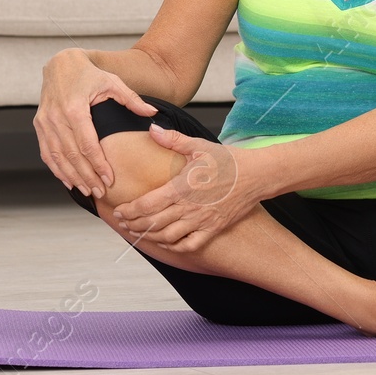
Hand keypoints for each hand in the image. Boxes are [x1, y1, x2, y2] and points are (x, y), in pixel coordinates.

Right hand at [34, 48, 155, 197]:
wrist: (61, 64)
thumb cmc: (89, 74)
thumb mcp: (112, 82)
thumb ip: (132, 100)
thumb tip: (153, 114)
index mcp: (75, 107)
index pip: (86, 144)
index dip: (97, 164)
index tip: (109, 179)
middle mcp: (56, 116)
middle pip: (71, 155)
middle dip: (86, 176)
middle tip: (100, 192)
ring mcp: (45, 122)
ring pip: (57, 157)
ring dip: (72, 176)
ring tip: (87, 191)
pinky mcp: (39, 125)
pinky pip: (46, 152)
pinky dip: (56, 169)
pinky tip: (69, 181)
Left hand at [112, 125, 257, 253]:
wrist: (256, 176)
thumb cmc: (227, 160)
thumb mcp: (199, 147)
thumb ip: (172, 139)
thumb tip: (151, 128)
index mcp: (182, 187)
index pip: (147, 204)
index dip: (129, 211)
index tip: (119, 211)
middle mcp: (189, 207)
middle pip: (152, 223)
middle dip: (133, 225)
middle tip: (123, 223)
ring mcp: (201, 221)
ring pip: (167, 236)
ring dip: (149, 236)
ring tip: (138, 232)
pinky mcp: (213, 229)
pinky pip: (188, 244)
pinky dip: (173, 246)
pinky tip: (165, 241)